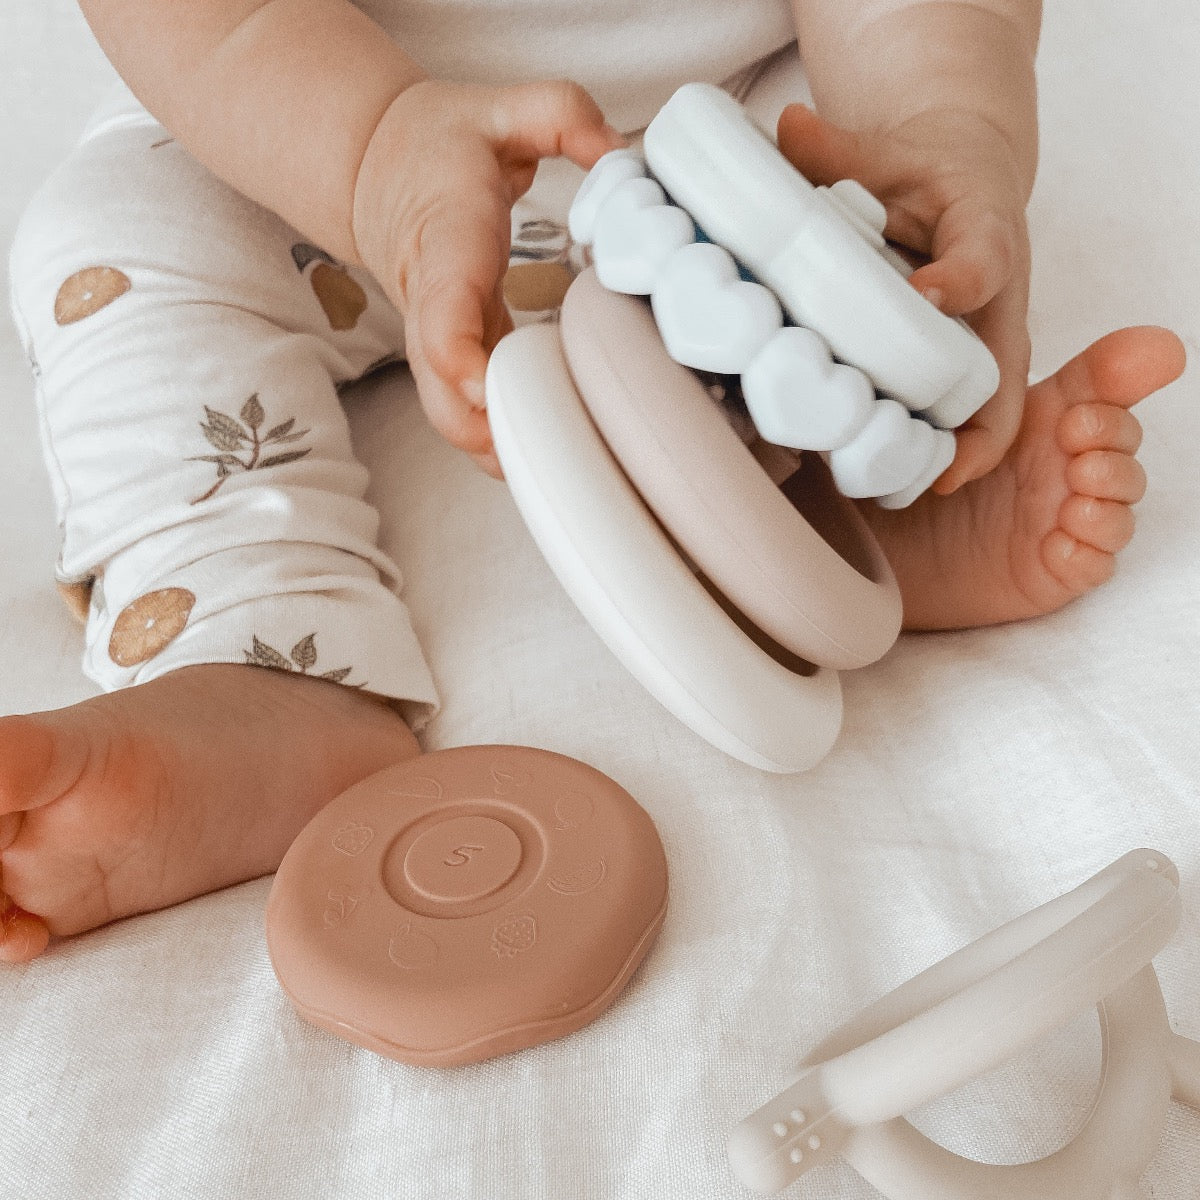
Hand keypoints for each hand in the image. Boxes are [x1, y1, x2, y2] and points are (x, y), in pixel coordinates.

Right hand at [352, 79, 622, 475]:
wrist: (374, 169)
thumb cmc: (440, 144)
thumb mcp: (500, 107)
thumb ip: (562, 113)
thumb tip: (622, 157)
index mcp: (446, 239)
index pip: (441, 304)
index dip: (455, 350)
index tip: (482, 386)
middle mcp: (433, 301)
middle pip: (440, 387)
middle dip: (484, 431)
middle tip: (547, 456)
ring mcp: (436, 337)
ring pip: (449, 413)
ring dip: (493, 448)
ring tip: (560, 470)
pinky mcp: (450, 356)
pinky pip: (466, 409)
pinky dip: (498, 437)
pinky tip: (547, 455)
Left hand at [777, 103, 1031, 491]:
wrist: (962, 187)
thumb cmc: (924, 173)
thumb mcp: (886, 153)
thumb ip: (838, 150)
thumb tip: (785, 129)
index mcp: (985, 231)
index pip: (982, 259)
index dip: (958, 282)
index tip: (927, 297)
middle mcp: (999, 297)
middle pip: (1004, 362)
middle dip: (974, 415)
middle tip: (931, 460)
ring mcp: (987, 339)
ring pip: (992, 405)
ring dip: (960, 451)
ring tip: (909, 489)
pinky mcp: (967, 368)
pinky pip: (968, 417)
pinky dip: (945, 453)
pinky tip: (900, 486)